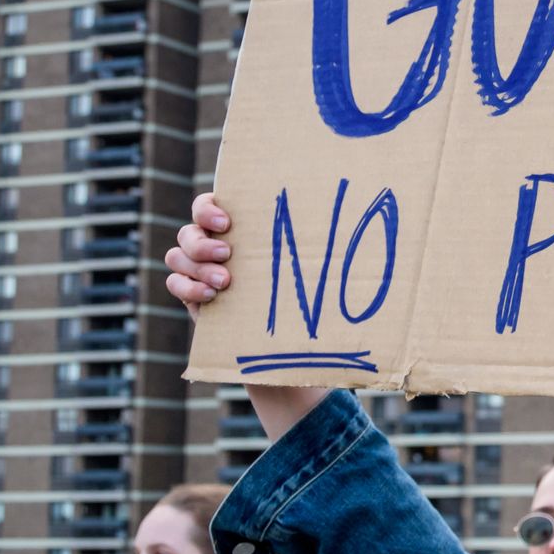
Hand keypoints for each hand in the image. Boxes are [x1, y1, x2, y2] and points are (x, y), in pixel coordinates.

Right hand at [166, 191, 328, 437]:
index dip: (209, 207)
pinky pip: (174, 282)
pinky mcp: (194, 296)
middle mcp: (218, 246)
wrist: (290, 349)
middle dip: (203, 241)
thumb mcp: (317, 276)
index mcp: (243, 232)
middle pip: (190, 229)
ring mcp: (202, 270)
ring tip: (224, 283)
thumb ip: (324, 251)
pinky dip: (186, 287)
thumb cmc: (310, 304)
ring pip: (178, 254)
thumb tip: (378, 231)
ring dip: (196, 266)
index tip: (227, 221)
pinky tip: (209, 299)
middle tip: (228, 255)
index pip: (210, 204)